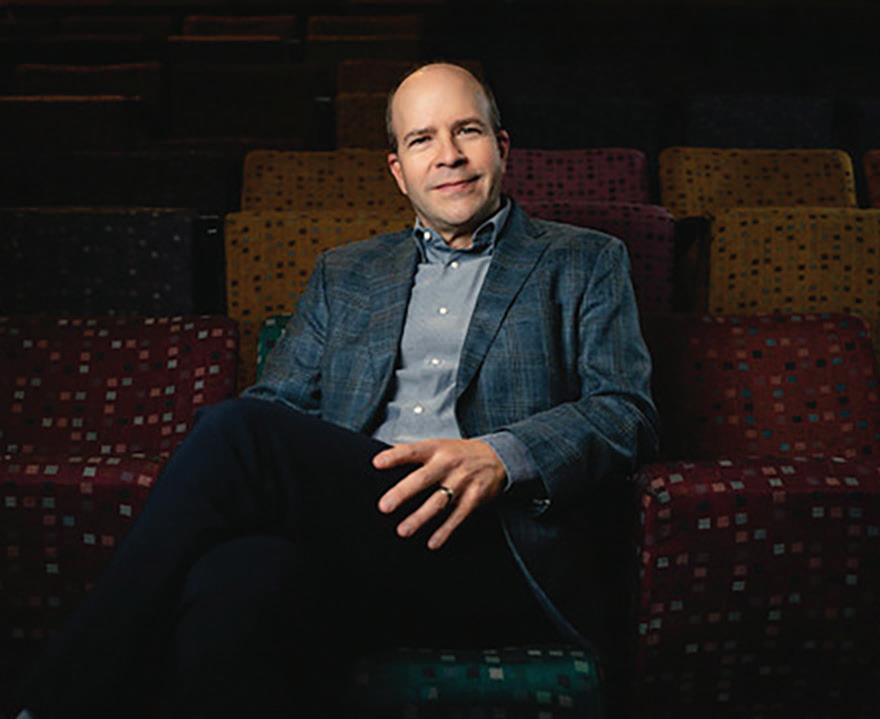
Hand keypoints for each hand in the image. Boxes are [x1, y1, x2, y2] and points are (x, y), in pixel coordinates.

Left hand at [373, 438, 506, 549]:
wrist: (497, 457)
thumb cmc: (459, 454)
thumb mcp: (439, 446)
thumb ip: (414, 454)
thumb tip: (382, 459)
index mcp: (436, 449)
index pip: (412, 450)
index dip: (395, 456)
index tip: (377, 463)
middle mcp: (448, 464)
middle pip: (422, 479)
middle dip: (403, 493)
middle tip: (384, 506)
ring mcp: (462, 482)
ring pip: (438, 502)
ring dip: (420, 517)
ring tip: (403, 530)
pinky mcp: (474, 498)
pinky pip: (457, 517)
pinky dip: (445, 531)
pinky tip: (433, 542)